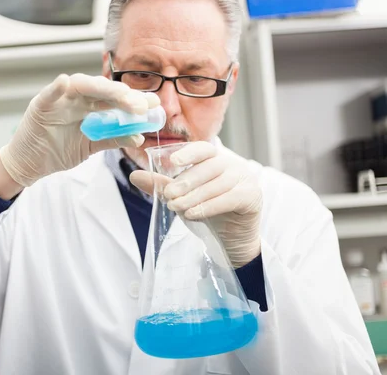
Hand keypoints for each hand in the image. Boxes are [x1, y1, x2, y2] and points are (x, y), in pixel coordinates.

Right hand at [0, 74, 159, 186]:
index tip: (154, 105)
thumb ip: (113, 138)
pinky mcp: (40, 106)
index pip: (115, 98)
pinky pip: (49, 95)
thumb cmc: (58, 151)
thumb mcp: (91, 145)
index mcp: (89, 106)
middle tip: (141, 105)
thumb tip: (139, 137)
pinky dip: (55, 88)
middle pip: (102, 90)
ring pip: (81, 87)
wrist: (31, 165)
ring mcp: (59, 100)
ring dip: (101, 89)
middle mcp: (76, 98)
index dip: (134, 100)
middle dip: (123, 95)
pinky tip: (64, 83)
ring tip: (120, 94)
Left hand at [129, 142, 261, 267]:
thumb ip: (162, 186)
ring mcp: (245, 178)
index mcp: (215, 160)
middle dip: (185, 182)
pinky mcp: (252, 196)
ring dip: (194, 197)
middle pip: (208, 167)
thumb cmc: (207, 212)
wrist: (233, 237)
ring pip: (217, 184)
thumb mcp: (183, 197)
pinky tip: (192, 214)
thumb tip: (134, 175)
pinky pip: (229, 198)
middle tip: (168, 196)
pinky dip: (208, 206)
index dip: (188, 153)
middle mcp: (232, 165)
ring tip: (176, 207)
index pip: (202, 149)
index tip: (172, 162)